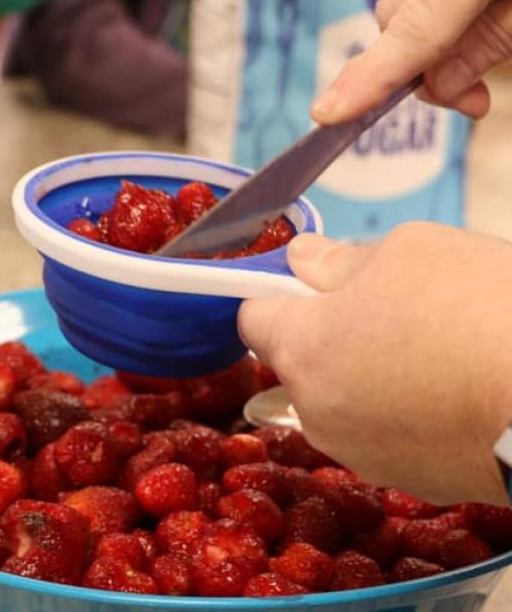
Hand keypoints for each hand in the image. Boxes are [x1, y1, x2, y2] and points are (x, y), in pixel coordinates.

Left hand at [238, 223, 511, 505]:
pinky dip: (400, 410)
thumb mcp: (407, 252)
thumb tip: (302, 260)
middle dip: (326, 332)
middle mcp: (316, 410)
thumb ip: (338, 259)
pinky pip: (382, 431)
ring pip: (340, 397)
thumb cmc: (479, 310)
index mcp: (302, 348)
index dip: (274, 294)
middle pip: (299, 360)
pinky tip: (447, 389)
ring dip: (364, 372)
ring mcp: (360, 452)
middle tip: (385, 307)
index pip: (252, 317)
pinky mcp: (407, 480)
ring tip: (428, 348)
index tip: (301, 283)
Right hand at [311, 0, 511, 123]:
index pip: (413, 26)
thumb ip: (492, 45)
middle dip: (417, 62)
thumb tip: (441, 82)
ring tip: (493, 48)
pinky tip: (491, 8)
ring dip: (432, 35)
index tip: (328, 113)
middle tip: (473, 98)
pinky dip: (450, 5)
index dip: (371, 77)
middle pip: (398, 11)